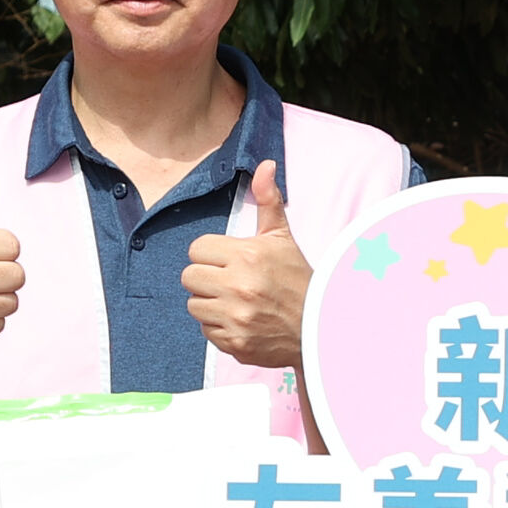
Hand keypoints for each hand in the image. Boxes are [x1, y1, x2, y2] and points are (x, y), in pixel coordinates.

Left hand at [185, 158, 312, 369]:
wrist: (319, 326)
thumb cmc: (298, 279)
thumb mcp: (282, 238)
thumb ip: (268, 201)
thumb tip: (265, 165)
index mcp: (247, 256)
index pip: (196, 250)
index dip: (211, 254)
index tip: (229, 261)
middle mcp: (239, 286)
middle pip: (189, 277)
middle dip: (206, 278)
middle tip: (229, 281)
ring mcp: (236, 317)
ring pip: (194, 305)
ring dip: (210, 303)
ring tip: (235, 301)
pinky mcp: (234, 343)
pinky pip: (206, 330)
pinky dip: (219, 327)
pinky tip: (240, 321)